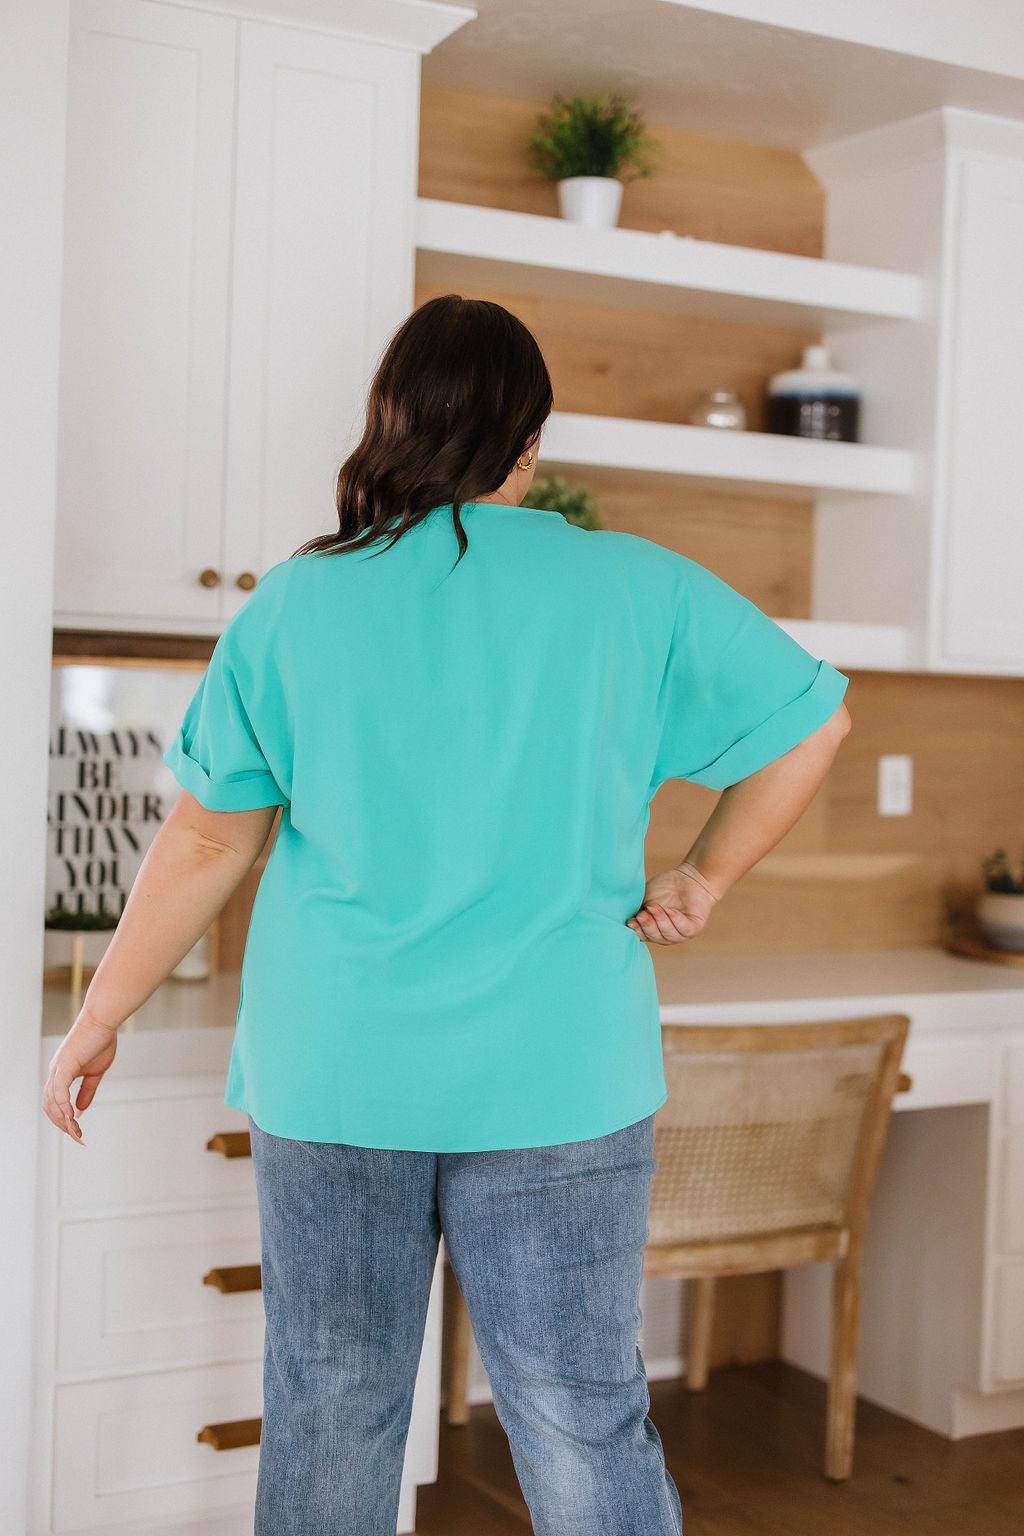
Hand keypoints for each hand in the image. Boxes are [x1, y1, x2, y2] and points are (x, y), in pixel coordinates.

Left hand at [41, 1007, 117, 1143]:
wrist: (103, 1020)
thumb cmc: (100, 1041)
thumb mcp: (95, 1072)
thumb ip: (87, 1091)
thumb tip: (79, 1111)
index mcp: (61, 1074)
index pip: (55, 1103)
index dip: (64, 1119)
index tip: (78, 1132)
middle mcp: (55, 1073)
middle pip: (49, 1106)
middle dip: (62, 1125)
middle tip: (77, 1137)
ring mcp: (57, 1069)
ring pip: (52, 1102)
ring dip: (63, 1120)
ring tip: (76, 1132)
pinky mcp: (64, 1066)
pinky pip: (59, 1092)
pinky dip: (64, 1106)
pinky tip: (73, 1117)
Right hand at [627, 866, 716, 944]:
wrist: (686, 877)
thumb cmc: (664, 888)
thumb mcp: (645, 898)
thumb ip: (636, 909)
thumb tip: (625, 918)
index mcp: (653, 930)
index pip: (643, 936)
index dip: (637, 931)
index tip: (631, 921)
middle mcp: (667, 935)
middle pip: (656, 937)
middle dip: (648, 926)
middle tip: (643, 914)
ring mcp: (681, 933)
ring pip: (670, 935)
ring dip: (661, 921)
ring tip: (655, 908)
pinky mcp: (695, 927)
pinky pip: (685, 929)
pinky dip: (676, 921)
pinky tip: (670, 910)